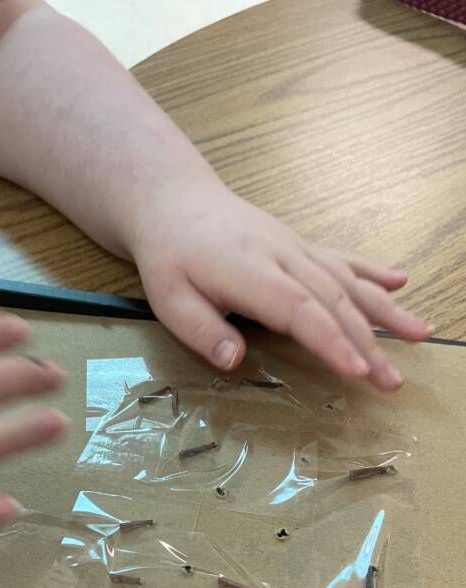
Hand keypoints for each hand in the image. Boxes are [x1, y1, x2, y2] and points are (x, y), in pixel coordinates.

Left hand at [134, 181, 430, 390]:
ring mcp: (296, 248)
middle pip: (334, 302)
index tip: (357, 370)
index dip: (331, 341)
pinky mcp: (299, 245)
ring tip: (421, 337)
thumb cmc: (171, 256)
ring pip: (348, 281)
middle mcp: (283, 256)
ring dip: (384, 312)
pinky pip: (342, 258)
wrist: (175, 202)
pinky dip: (373, 272)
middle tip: (391, 381)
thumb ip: (202, 330)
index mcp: (251, 272)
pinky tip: (401, 283)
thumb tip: (234, 361)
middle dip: (367, 343)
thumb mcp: (169, 299)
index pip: (299, 310)